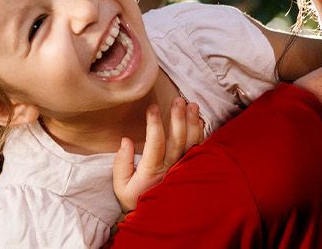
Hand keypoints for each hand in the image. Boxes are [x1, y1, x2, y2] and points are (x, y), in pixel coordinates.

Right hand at [112, 97, 202, 212]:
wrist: (156, 221)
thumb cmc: (136, 200)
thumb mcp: (121, 186)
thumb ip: (121, 163)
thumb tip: (126, 140)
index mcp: (152, 171)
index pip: (155, 143)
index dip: (154, 124)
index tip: (152, 107)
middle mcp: (171, 169)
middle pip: (178, 140)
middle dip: (178, 118)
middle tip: (178, 100)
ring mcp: (183, 170)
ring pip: (192, 144)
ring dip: (192, 123)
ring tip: (192, 105)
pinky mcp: (190, 170)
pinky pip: (199, 151)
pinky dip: (200, 134)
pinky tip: (200, 120)